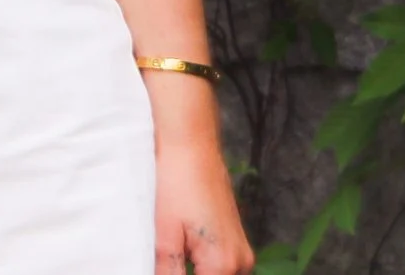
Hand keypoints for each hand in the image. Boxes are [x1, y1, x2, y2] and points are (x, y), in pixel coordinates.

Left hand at [153, 79, 252, 273]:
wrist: (191, 143)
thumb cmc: (177, 181)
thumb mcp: (164, 236)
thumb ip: (167, 273)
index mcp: (224, 265)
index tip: (165, 265)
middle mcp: (241, 262)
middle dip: (186, 273)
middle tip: (164, 259)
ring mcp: (241, 250)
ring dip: (193, 270)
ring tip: (171, 252)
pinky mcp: (235, 239)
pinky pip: (219, 265)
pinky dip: (199, 264)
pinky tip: (180, 249)